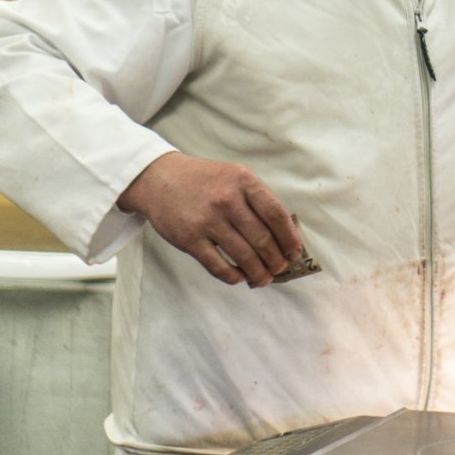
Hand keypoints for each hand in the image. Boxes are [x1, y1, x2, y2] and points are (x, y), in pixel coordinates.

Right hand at [118, 151, 303, 287]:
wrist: (159, 178)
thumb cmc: (204, 179)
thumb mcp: (235, 175)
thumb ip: (257, 198)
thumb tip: (282, 232)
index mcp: (244, 181)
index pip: (276, 214)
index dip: (290, 237)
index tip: (295, 252)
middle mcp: (227, 200)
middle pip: (262, 238)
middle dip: (276, 259)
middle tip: (281, 268)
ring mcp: (208, 221)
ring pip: (243, 255)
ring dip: (258, 272)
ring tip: (265, 279)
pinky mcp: (189, 239)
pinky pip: (217, 265)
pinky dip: (233, 276)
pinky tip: (240, 277)